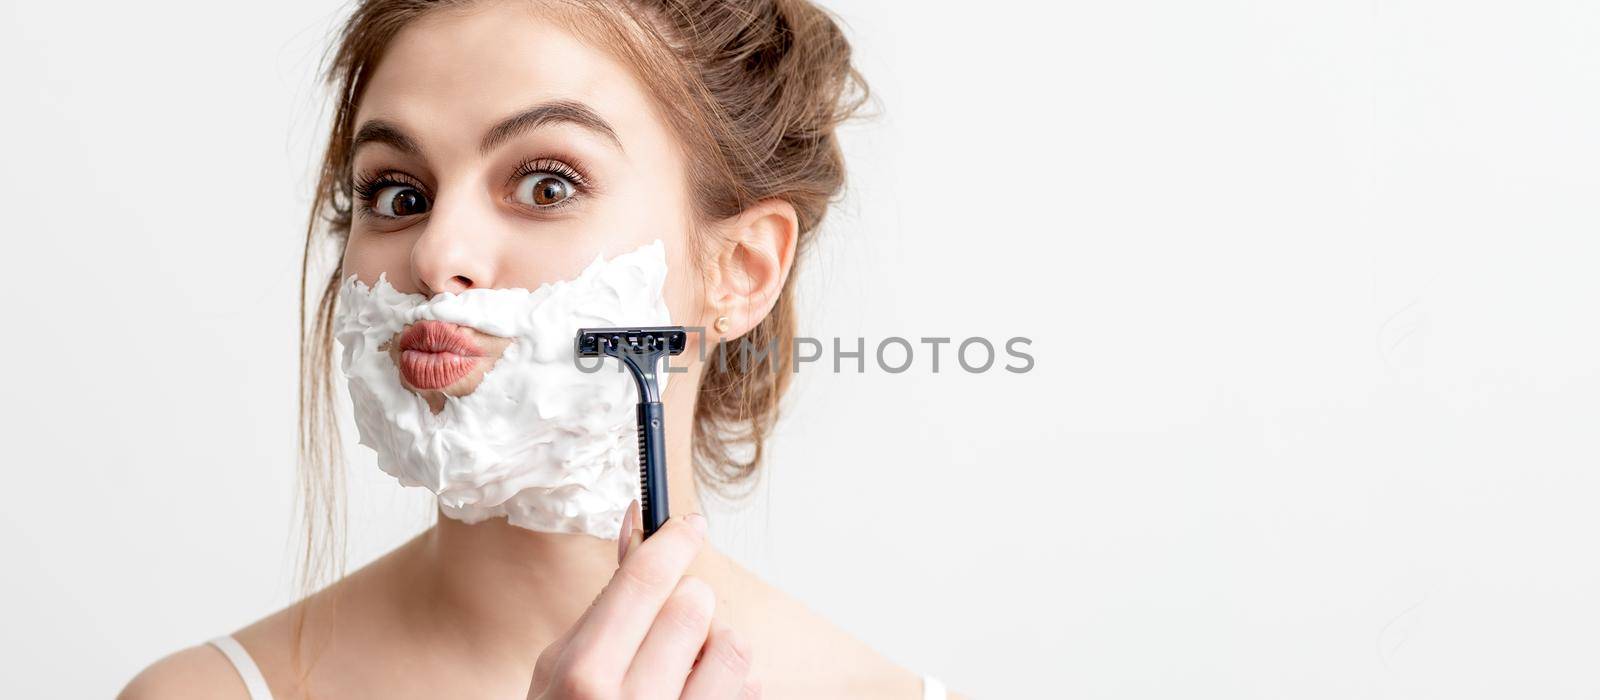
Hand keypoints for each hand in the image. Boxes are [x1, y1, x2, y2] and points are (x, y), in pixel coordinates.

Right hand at [527, 501, 757, 698]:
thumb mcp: (561, 669)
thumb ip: (605, 606)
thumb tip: (639, 526)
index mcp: (584, 679)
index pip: (645, 581)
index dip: (674, 540)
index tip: (689, 525)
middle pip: (695, 604)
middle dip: (686, 604)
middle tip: (667, 626)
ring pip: (734, 645)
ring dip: (714, 647)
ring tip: (682, 670)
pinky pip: (749, 689)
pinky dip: (729, 687)